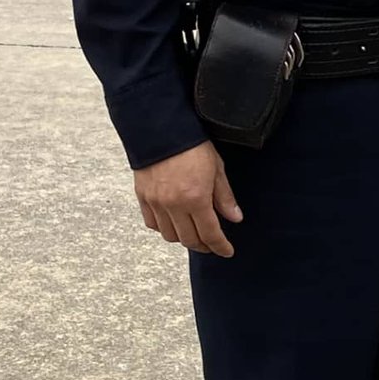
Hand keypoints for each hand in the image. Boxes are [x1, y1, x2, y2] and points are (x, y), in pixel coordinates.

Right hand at [133, 141, 241, 256]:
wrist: (161, 128)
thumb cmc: (193, 145)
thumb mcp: (216, 168)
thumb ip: (225, 196)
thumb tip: (235, 218)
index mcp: (195, 198)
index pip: (210, 234)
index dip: (220, 246)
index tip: (227, 251)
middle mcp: (174, 205)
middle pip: (189, 240)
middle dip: (203, 245)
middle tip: (212, 244)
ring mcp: (156, 203)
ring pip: (170, 236)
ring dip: (183, 238)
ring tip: (193, 232)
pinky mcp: (143, 197)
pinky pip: (152, 224)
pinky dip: (164, 228)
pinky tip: (173, 222)